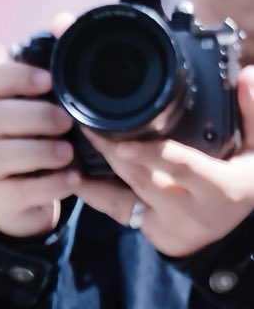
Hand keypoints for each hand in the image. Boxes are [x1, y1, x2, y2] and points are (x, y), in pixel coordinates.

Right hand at [0, 56, 78, 239]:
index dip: (17, 75)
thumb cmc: (37, 141)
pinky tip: (72, 180)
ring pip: (1, 154)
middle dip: (36, 116)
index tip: (48, 80)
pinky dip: (48, 185)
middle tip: (68, 120)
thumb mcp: (42, 106)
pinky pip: (16, 190)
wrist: (21, 200)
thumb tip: (65, 19)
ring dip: (40, 151)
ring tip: (69, 153)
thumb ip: (52, 70)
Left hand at [74, 68, 253, 254]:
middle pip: (143, 179)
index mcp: (221, 188)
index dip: (152, 155)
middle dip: (111, 153)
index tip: (122, 141)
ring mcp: (168, 225)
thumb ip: (252, 113)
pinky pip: (118, 212)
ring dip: (95, 174)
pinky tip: (76, 177)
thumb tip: (246, 73)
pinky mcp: (151, 233)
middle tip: (86, 124)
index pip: (183, 168)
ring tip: (72, 147)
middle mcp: (191, 212)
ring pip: (124, 199)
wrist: (235, 235)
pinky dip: (95, 194)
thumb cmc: (246, 184)